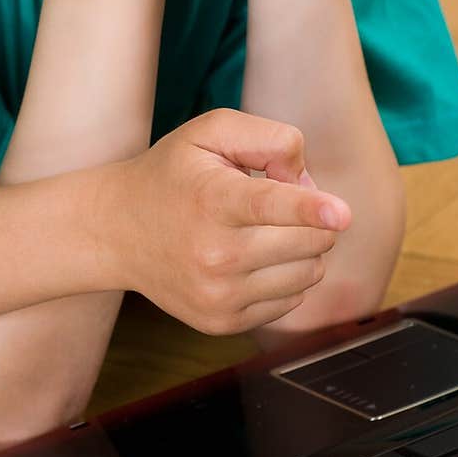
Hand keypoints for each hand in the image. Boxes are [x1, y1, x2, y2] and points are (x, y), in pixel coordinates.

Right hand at [106, 109, 351, 335]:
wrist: (115, 232)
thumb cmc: (171, 175)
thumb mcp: (207, 133)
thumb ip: (265, 137)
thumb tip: (307, 179)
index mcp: (210, 201)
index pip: (268, 206)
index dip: (310, 208)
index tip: (342, 214)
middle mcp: (214, 254)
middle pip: (308, 241)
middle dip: (313, 218)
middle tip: (277, 200)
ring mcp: (218, 295)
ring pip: (309, 273)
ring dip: (302, 248)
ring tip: (261, 230)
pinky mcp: (223, 322)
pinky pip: (292, 300)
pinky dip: (286, 276)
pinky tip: (252, 258)